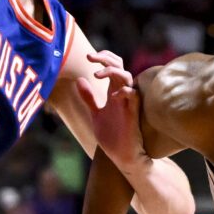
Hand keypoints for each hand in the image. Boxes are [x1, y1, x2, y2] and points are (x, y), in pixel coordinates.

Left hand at [76, 51, 146, 169]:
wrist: (121, 156)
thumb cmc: (112, 135)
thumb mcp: (96, 113)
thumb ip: (89, 97)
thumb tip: (79, 80)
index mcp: (115, 91)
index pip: (114, 65)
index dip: (104, 57)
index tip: (88, 57)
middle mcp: (122, 93)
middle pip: (120, 66)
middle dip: (105, 58)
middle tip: (89, 57)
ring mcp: (128, 102)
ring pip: (126, 76)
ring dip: (111, 71)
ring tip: (96, 75)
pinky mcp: (133, 113)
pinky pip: (133, 94)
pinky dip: (123, 91)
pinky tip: (112, 96)